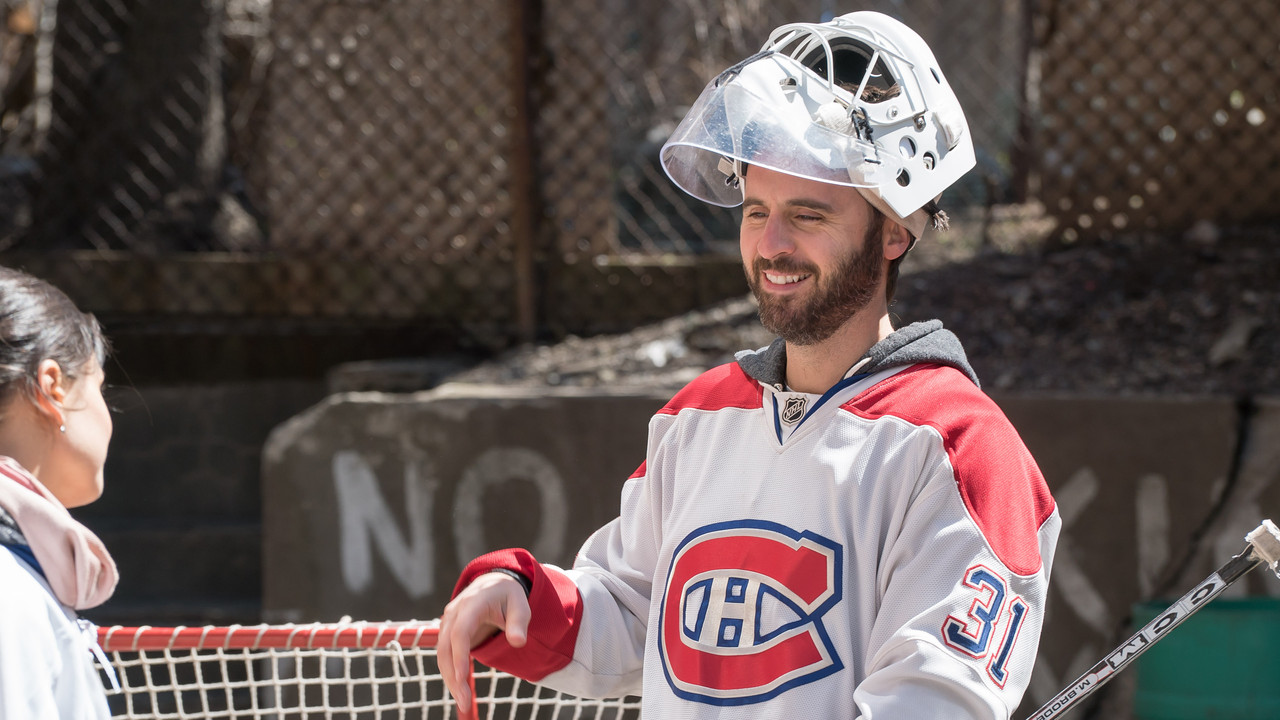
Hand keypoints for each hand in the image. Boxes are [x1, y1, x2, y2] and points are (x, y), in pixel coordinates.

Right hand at [437, 571, 531, 716]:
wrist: (493, 584)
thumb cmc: (508, 595)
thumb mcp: (520, 604)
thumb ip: (518, 622)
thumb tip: (518, 642)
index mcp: (472, 603)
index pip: (460, 632)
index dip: (459, 656)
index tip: (462, 677)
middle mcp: (454, 613)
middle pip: (445, 648)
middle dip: (452, 675)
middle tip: (464, 701)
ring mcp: (449, 623)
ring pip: (442, 654)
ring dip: (450, 678)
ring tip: (463, 702)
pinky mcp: (449, 632)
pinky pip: (446, 655)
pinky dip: (451, 672)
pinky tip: (460, 689)